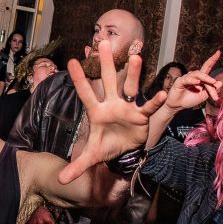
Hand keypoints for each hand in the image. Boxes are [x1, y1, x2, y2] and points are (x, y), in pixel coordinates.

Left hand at [57, 42, 166, 183]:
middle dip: (105, 63)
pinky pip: (148, 107)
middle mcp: (112, 104)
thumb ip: (76, 166)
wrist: (124, 152)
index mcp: (96, 111)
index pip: (85, 93)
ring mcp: (127, 107)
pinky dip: (154, 101)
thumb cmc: (106, 147)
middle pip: (107, 81)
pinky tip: (161, 93)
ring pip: (130, 87)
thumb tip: (61, 181)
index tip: (72, 61)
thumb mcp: (90, 157)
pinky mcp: (141, 115)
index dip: (79, 79)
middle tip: (103, 42)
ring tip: (136, 57)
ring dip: (133, 73)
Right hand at [164, 51, 222, 112]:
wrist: (178, 106)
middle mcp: (193, 76)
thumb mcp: (204, 95)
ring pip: (198, 75)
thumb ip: (211, 89)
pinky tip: (197, 82)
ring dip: (206, 79)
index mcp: (200, 79)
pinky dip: (193, 80)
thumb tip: (220, 83)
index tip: (218, 52)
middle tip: (215, 84)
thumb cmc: (189, 100)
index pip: (207, 67)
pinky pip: (187, 79)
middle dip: (210, 78)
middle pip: (204, 73)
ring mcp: (186, 78)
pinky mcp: (180, 81)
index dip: (212, 59)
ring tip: (211, 83)